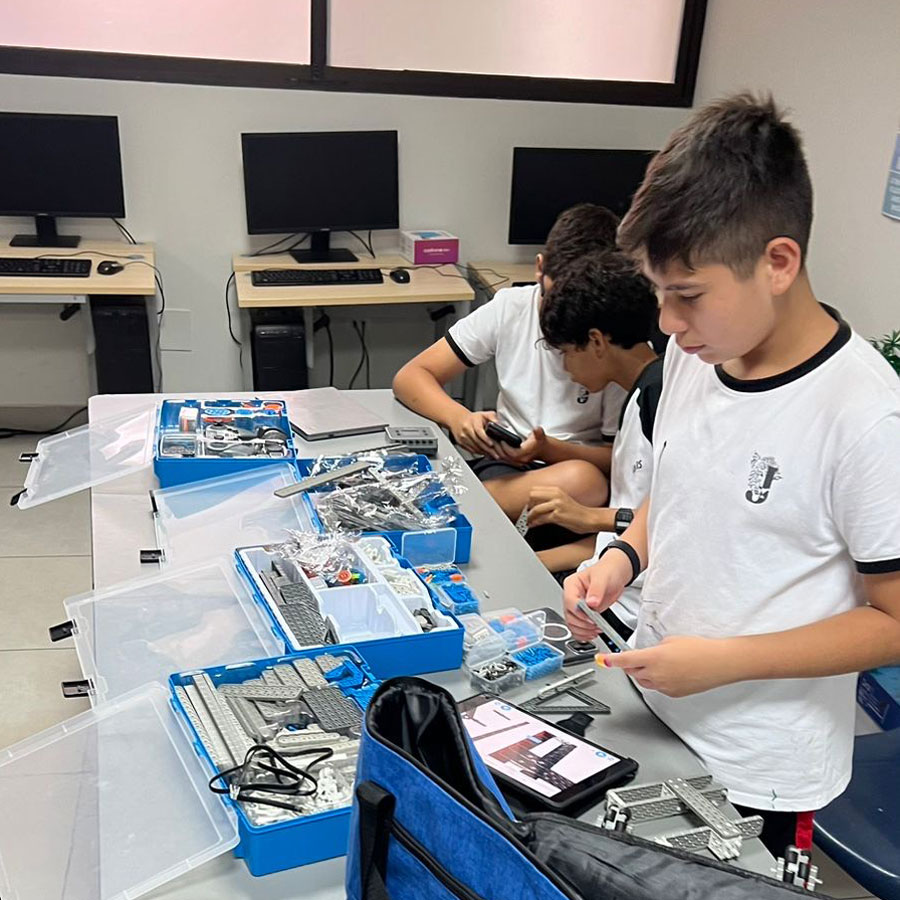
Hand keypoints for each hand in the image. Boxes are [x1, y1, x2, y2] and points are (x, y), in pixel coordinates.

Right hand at [450, 410, 498, 456]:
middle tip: (496, 454)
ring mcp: (463, 437)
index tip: (492, 444)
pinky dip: (479, 453)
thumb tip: (499, 424)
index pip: (479, 431)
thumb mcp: (484, 414)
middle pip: (477, 441)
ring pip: (474, 447)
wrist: (459, 420)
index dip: (485, 438)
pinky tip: (486, 454)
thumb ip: (492, 417)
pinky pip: (471, 450)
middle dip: (487, 449)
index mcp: (473, 421)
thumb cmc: (473, 418)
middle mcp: (466, 429)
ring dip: (484, 452)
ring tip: (493, 455)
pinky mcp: (461, 443)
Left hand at [494, 426, 546, 464]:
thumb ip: (538, 432)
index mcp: (526, 454)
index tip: (501, 440)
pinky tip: (495, 448)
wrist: (543, 450)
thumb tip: (537, 429)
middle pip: (506, 457)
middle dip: (498, 448)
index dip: (506, 447)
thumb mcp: (540, 435)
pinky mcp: (514, 462)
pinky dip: (499, 454)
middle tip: (492, 440)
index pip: (513, 453)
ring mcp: (517, 462)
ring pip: (503, 459)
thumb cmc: (540, 442)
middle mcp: (521, 460)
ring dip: (497, 451)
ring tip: (492, 442)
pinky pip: (504, 459)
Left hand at [527, 485, 593, 531]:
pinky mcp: (558, 516)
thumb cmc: (577, 512)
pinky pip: (541, 519)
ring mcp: (557, 505)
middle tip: (527, 513)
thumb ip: (550, 499)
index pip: (535, 489)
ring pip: (535, 508)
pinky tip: (533, 525)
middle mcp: (556, 495)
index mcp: (556, 490)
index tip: (527, 506)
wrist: (590, 518)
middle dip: (527, 506)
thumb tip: (536, 505)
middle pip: (532, 495)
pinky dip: (535, 523)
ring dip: (529, 517)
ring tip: (528, 521)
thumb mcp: (563, 501)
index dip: (529, 499)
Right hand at [563, 552, 631, 640]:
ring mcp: (576, 607)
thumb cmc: (607, 572)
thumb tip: (591, 602)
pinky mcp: (583, 615)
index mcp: (572, 585)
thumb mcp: (603, 577)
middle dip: (583, 624)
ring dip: (583, 631)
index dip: (579, 612)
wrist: (615, 575)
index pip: (570, 601)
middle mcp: (572, 597)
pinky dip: (584, 634)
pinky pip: (577, 628)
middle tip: (596, 625)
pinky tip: (592, 633)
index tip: (591, 617)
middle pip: (569, 615)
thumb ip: (597, 589)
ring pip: (572, 624)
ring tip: (596, 629)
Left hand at [601, 636, 738, 697]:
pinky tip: (670, 671)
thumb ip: (654, 648)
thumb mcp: (671, 640)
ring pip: (644, 681)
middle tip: (639, 656)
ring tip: (659, 662)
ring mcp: (665, 686)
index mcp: (654, 658)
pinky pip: (657, 687)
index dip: (611, 661)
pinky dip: (657, 679)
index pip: (625, 660)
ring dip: (644, 672)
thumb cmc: (700, 649)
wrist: (720, 663)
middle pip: (632, 671)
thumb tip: (648, 654)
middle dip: (631, 664)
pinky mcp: (673, 694)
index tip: (602, 660)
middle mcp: (657, 675)